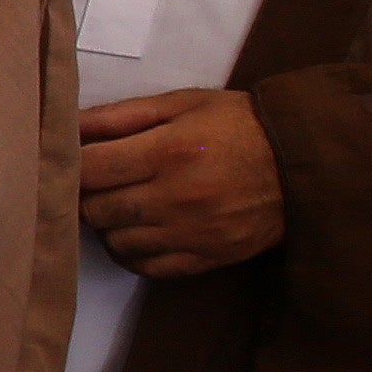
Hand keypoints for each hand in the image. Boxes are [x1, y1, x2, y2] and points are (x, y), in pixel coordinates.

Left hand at [77, 87, 283, 278]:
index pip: (88, 171)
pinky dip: (133, 253)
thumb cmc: (238, 125)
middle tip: (100, 183)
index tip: (74, 160)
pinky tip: (141, 231)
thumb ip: (120, 116)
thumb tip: (68, 125)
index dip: (70, 166)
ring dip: (109, 226)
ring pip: (115, 243)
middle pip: (95, 211)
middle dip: (88, 195)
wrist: (304, 162)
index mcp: (167, 153)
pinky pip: (147, 268)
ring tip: (124, 204)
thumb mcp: (182, 104)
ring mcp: (192, 234)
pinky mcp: (207, 258)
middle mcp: (176, 198)